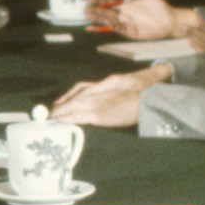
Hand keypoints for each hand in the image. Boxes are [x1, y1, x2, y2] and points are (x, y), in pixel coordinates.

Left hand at [50, 66, 168, 128]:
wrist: (153, 94)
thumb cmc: (146, 90)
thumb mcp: (130, 86)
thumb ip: (116, 91)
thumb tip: (107, 100)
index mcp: (109, 82)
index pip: (83, 88)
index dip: (70, 96)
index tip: (61, 103)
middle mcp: (101, 90)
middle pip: (76, 97)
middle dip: (62, 105)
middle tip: (52, 113)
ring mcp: (99, 102)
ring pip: (75, 106)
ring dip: (62, 113)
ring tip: (54, 119)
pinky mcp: (99, 114)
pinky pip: (79, 117)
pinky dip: (69, 119)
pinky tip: (63, 123)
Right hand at [89, 0, 192, 40]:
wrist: (170, 19)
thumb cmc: (160, 6)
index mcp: (126, 5)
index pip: (109, 4)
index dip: (99, 2)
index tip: (90, 0)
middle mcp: (124, 15)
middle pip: (106, 13)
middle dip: (95, 11)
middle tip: (84, 10)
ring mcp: (127, 24)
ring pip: (109, 21)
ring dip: (99, 19)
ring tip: (89, 16)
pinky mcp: (131, 32)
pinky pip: (118, 30)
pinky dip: (109, 27)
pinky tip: (102, 24)